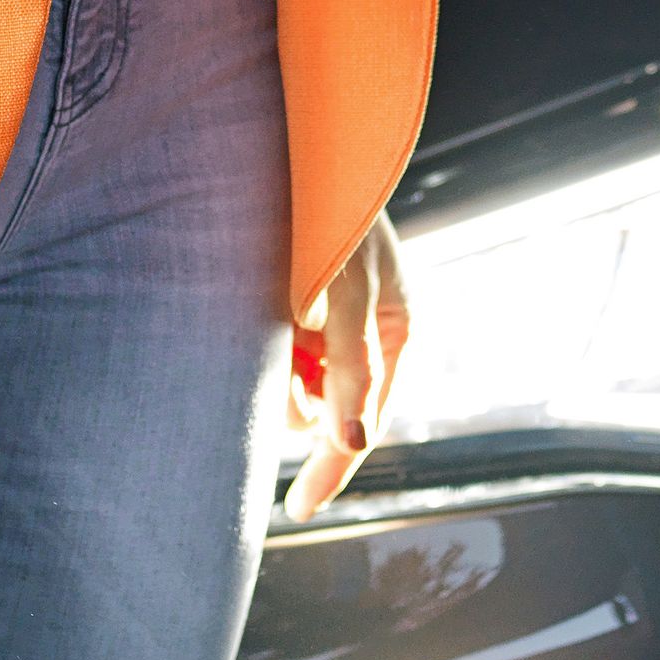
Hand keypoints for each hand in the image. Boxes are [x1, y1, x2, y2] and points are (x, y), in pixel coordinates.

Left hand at [283, 208, 410, 521]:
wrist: (300, 149)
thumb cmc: (335, 215)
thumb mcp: (348, 293)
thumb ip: (352, 368)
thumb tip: (352, 442)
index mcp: (397, 334)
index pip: (364, 421)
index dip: (333, 468)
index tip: (300, 509)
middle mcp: (364, 335)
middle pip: (325, 407)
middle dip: (296, 398)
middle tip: (282, 362)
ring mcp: (328, 321)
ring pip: (295, 383)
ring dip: (278, 366)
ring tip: (272, 309)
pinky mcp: (293, 307)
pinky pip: (276, 353)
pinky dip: (266, 344)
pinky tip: (262, 303)